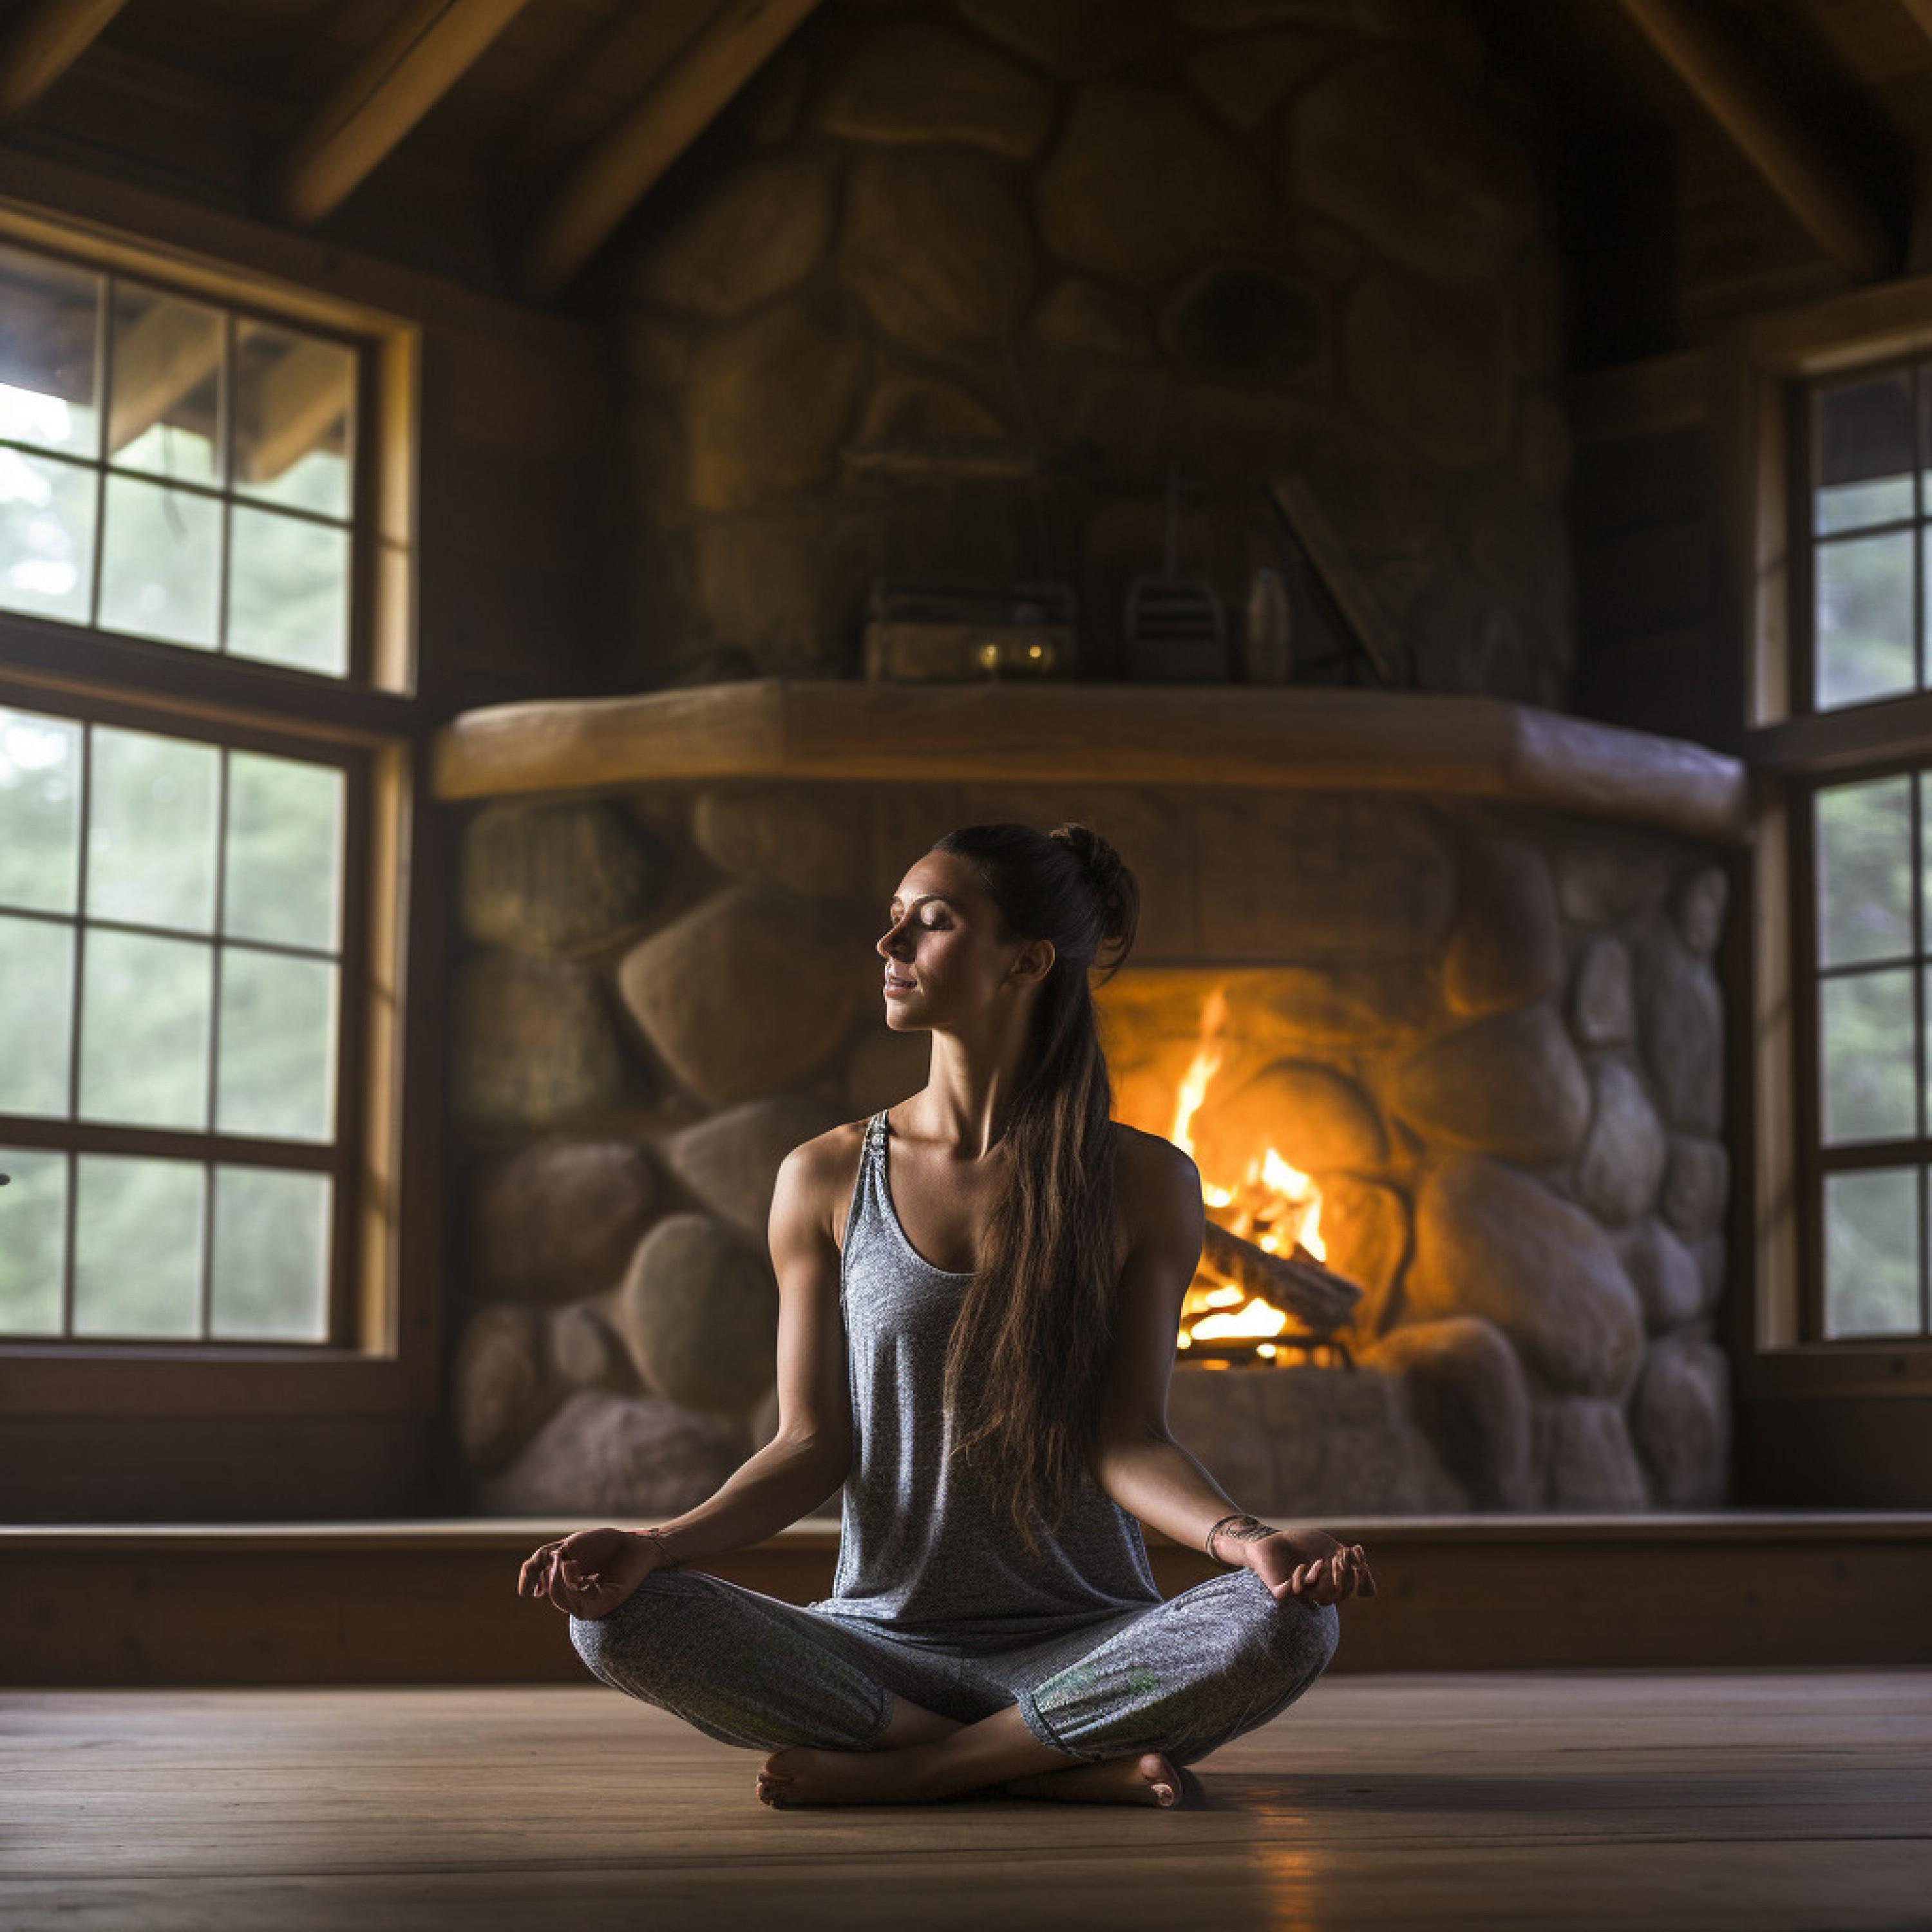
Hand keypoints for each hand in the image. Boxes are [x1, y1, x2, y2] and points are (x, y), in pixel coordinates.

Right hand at [515, 1526, 663, 1618]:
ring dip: (562, 1578)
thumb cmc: (603, 1544)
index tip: (548, 1557)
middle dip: (552, 1573)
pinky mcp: (604, 1605)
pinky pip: (580, 1602)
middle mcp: (579, 1599)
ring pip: (563, 1600)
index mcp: (569, 1587)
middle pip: (554, 1594)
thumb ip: (543, 1562)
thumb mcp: (566, 1548)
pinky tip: (582, 1573)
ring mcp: (591, 1604)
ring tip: (572, 1562)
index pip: (545, 1587)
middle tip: (564, 1556)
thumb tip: (528, 1590)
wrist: (635, 1544)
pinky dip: (574, 1583)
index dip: (533, 1575)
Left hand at [1232, 1525, 1376, 1606]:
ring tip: (1319, 1562)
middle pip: (1333, 1596)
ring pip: (1315, 1597)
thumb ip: (1345, 1556)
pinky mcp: (1279, 1591)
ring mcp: (1297, 1593)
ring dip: (1320, 1578)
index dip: (1354, 1580)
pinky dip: (1299, 1580)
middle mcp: (1313, 1593)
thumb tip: (1365, 1565)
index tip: (1358, 1564)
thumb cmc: (1301, 1543)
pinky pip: (1291, 1593)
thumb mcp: (1327, 1546)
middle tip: (1340, 1562)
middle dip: (1340, 1579)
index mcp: (1326, 1584)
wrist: (1272, 1540)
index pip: (1345, 1591)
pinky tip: (1300, 1567)